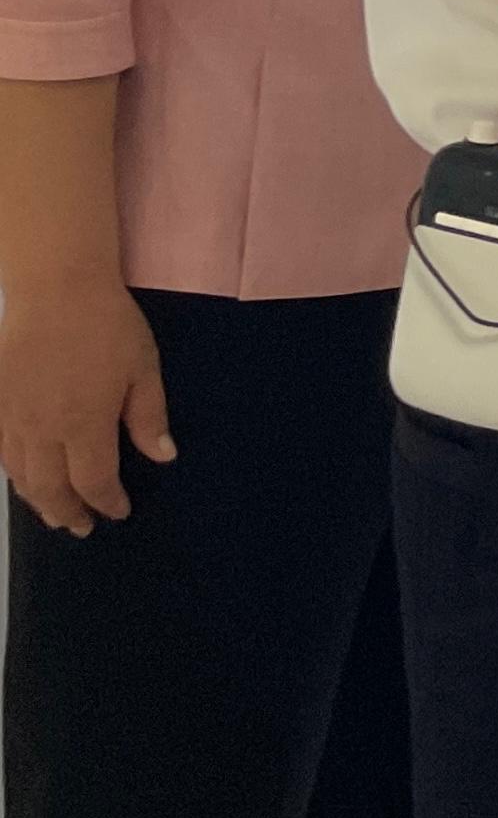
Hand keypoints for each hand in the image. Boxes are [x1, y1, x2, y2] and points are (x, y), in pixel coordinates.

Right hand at [0, 272, 171, 535]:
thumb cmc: (107, 325)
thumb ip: (148, 417)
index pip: (94, 481)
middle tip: (83, 527)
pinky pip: (0, 451)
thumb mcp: (143, 368)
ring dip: (37, 500)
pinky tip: (24, 478)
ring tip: (54, 513)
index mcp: (83, 424)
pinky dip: (13, 473)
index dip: (107, 502)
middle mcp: (42, 429)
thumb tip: (162, 458)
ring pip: (19, 475)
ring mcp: (11, 418)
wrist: (54, 289)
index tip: (120, 511)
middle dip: (68, 512)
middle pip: (49, 488)